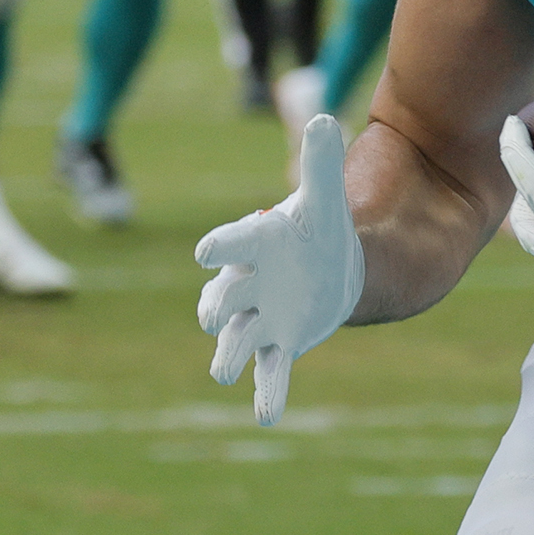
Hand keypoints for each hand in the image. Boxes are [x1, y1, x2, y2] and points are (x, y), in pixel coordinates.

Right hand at [196, 113, 364, 426]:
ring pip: (234, 339)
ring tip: (222, 374)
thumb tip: (326, 116)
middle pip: (223, 297)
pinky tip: (267, 418)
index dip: (220, 248)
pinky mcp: (277, 345)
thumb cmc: (315, 231)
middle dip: (217, 305)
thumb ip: (320, 163)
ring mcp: (258, 319)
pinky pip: (269, 373)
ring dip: (226, 355)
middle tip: (212, 316)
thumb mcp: (323, 199)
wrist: (327, 269)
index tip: (206, 252)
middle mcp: (245, 285)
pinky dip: (267, 395)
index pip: (231, 244)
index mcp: (252, 246)